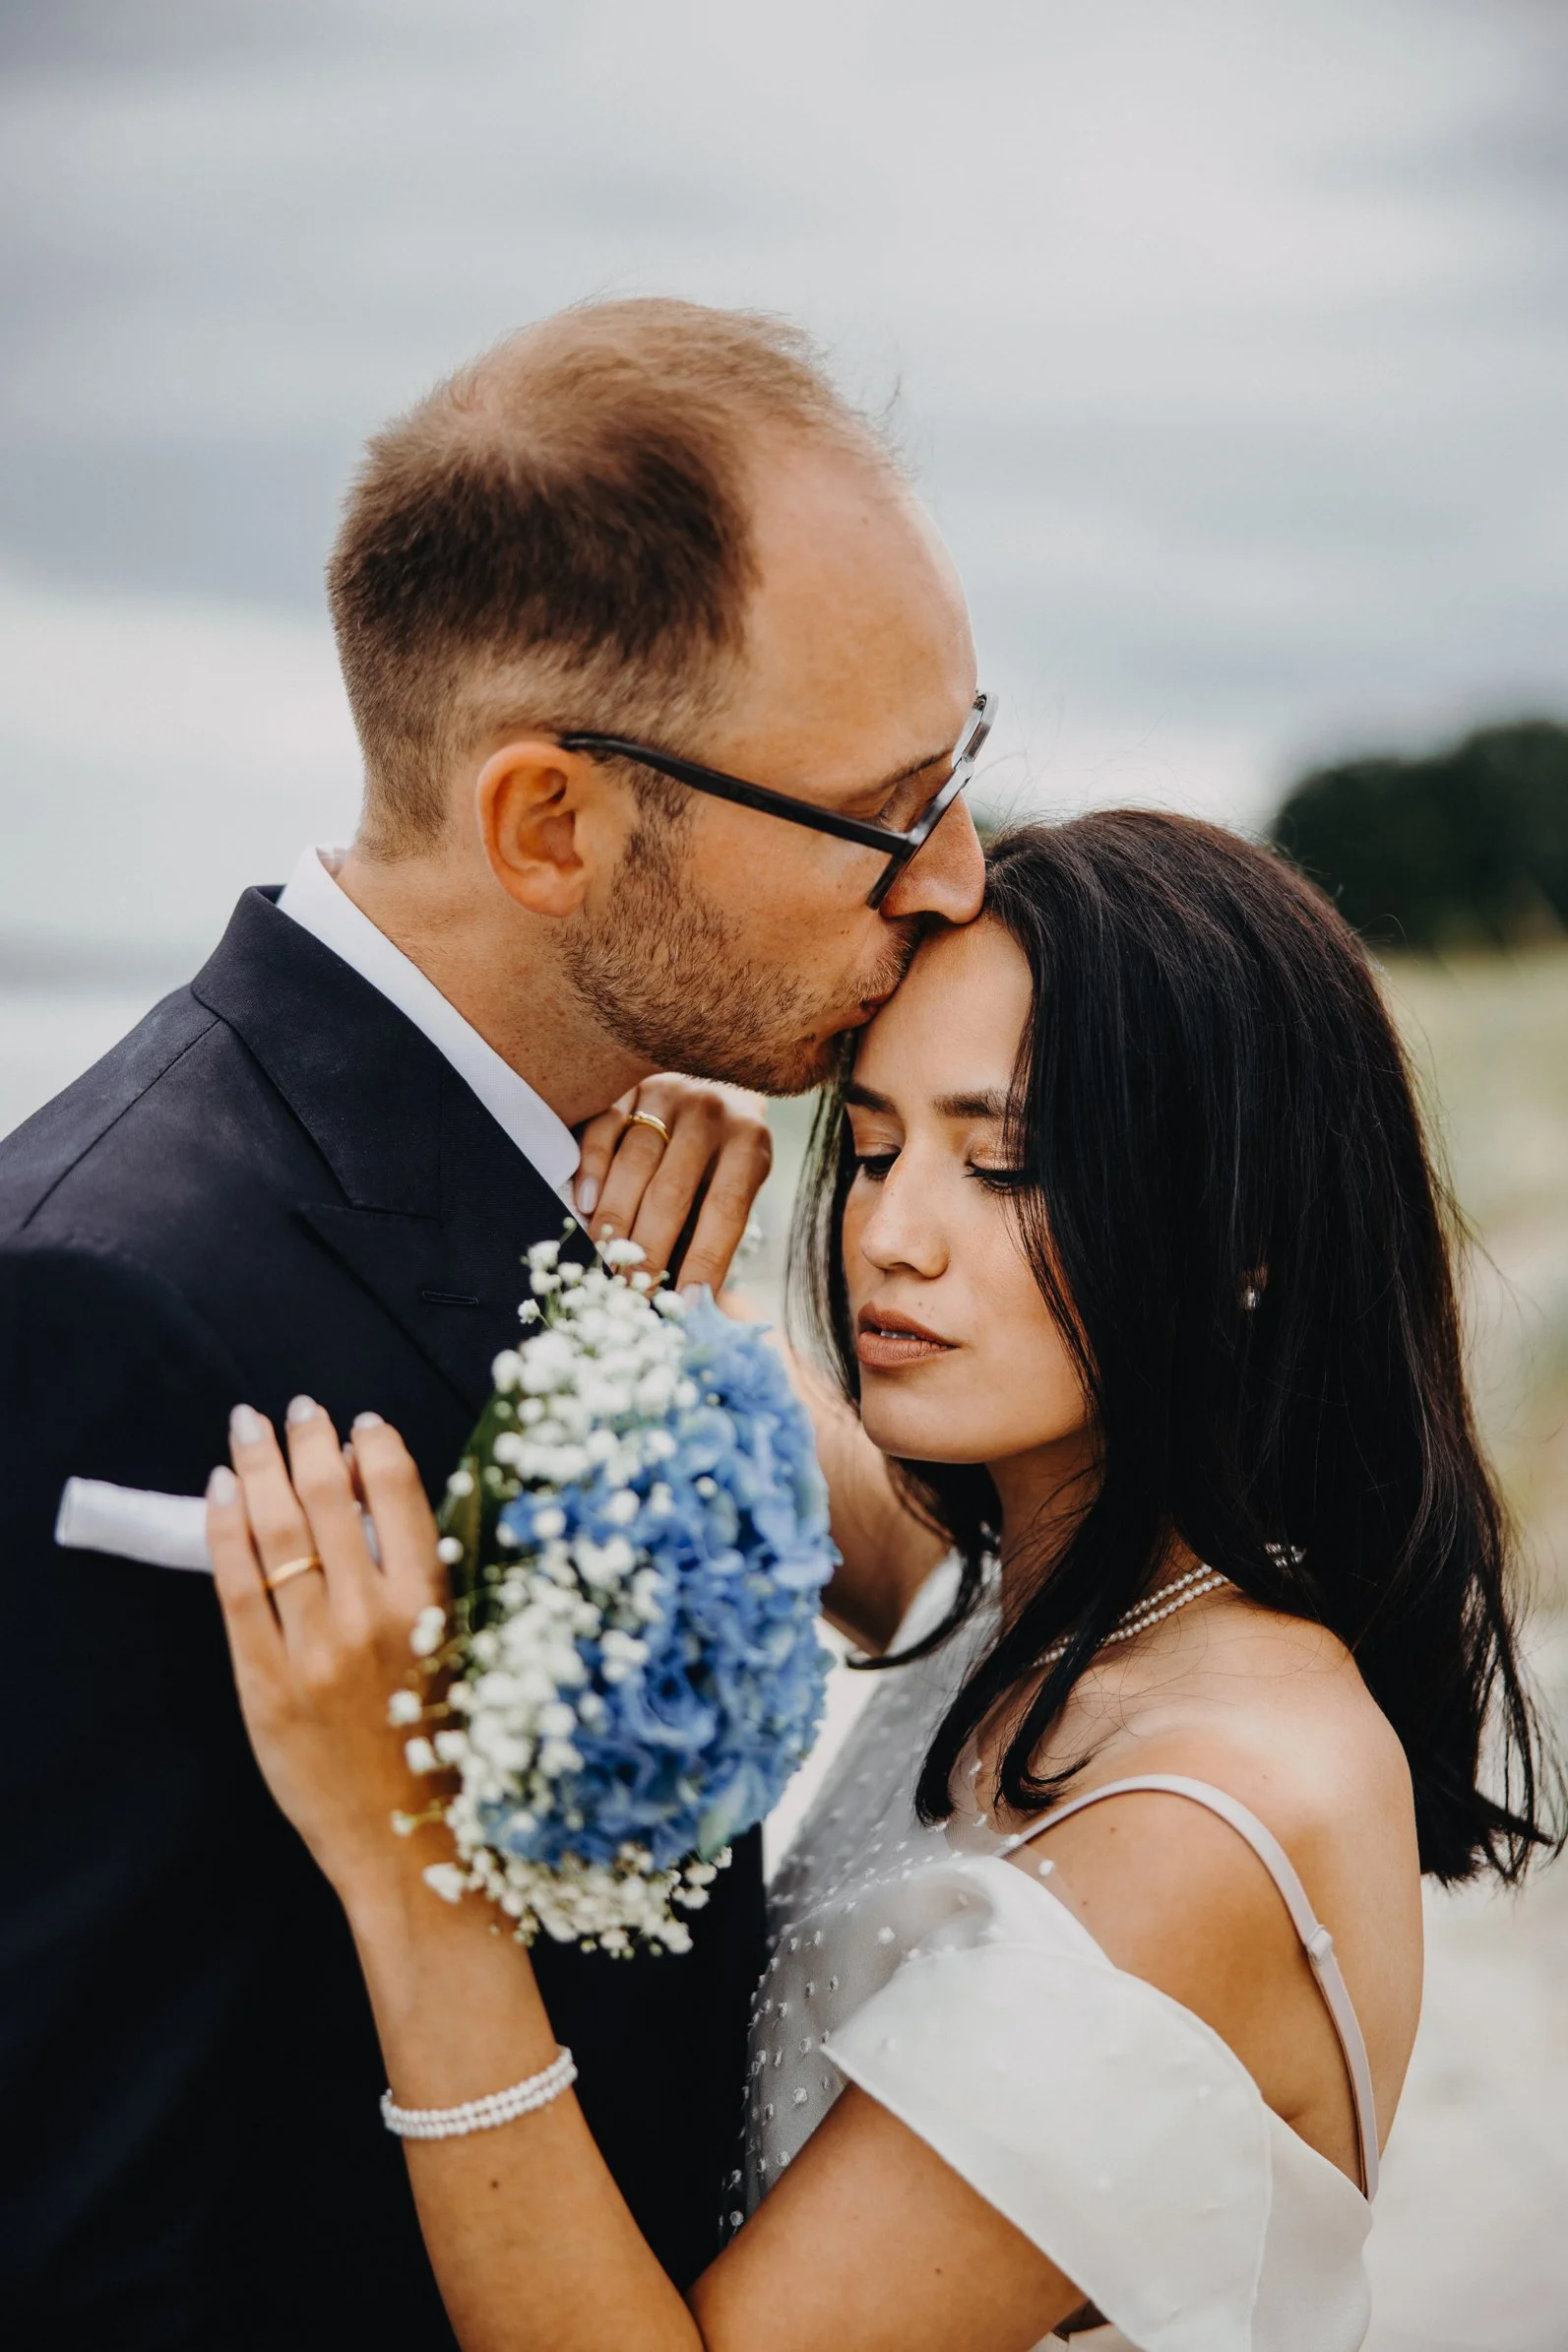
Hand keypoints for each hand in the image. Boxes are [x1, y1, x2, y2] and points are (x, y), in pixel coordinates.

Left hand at [207, 1399, 450, 1900]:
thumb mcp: (464, 1653)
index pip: (399, 1491)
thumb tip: (392, 1501)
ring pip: (276, 1532)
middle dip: (309, 1439)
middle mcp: (372, 1618)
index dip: (374, 1445)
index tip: (360, 1424)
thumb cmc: (449, 1753)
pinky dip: (224, 1530)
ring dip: (261, 1465)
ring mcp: (313, 1650)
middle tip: (296, 1410)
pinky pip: (235, 1588)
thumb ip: (433, 1580)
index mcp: (433, 1605)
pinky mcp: (264, 1684)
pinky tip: (220, 1493)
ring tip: (249, 1430)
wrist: (411, 1848)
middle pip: (328, 1497)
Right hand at [574, 1076, 771, 1292]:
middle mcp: (711, 1112)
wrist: (716, 1076)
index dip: (705, 1260)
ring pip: (634, 1163)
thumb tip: (692, 1302)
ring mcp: (668, 1092)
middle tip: (630, 1291)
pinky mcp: (628, 1084)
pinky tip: (584, 1205)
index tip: (686, 1304)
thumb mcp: (736, 1182)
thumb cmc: (723, 1152)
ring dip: (615, 1219)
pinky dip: (591, 1169)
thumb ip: (713, 1231)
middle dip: (648, 1249)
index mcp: (750, 1142)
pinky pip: (603, 1128)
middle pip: (672, 1191)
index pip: (726, 1210)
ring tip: (603, 1260)